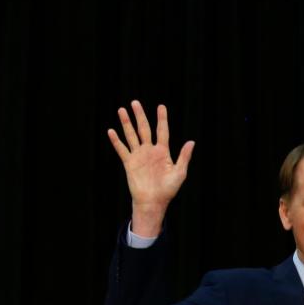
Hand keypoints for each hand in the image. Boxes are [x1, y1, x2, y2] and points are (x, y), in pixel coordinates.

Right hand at [106, 100, 194, 237]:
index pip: (162, 131)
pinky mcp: (129, 163)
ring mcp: (139, 156)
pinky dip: (116, 140)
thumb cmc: (168, 189)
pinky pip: (122, 149)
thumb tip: (191, 142)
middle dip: (140, 116)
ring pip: (131, 135)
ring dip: (126, 123)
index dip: (162, 119)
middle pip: (144, 129)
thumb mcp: (179, 172)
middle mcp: (150, 151)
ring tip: (122, 110)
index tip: (161, 106)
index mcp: (163, 152)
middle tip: (135, 102)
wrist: (154, 202)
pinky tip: (111, 131)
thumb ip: (184, 157)